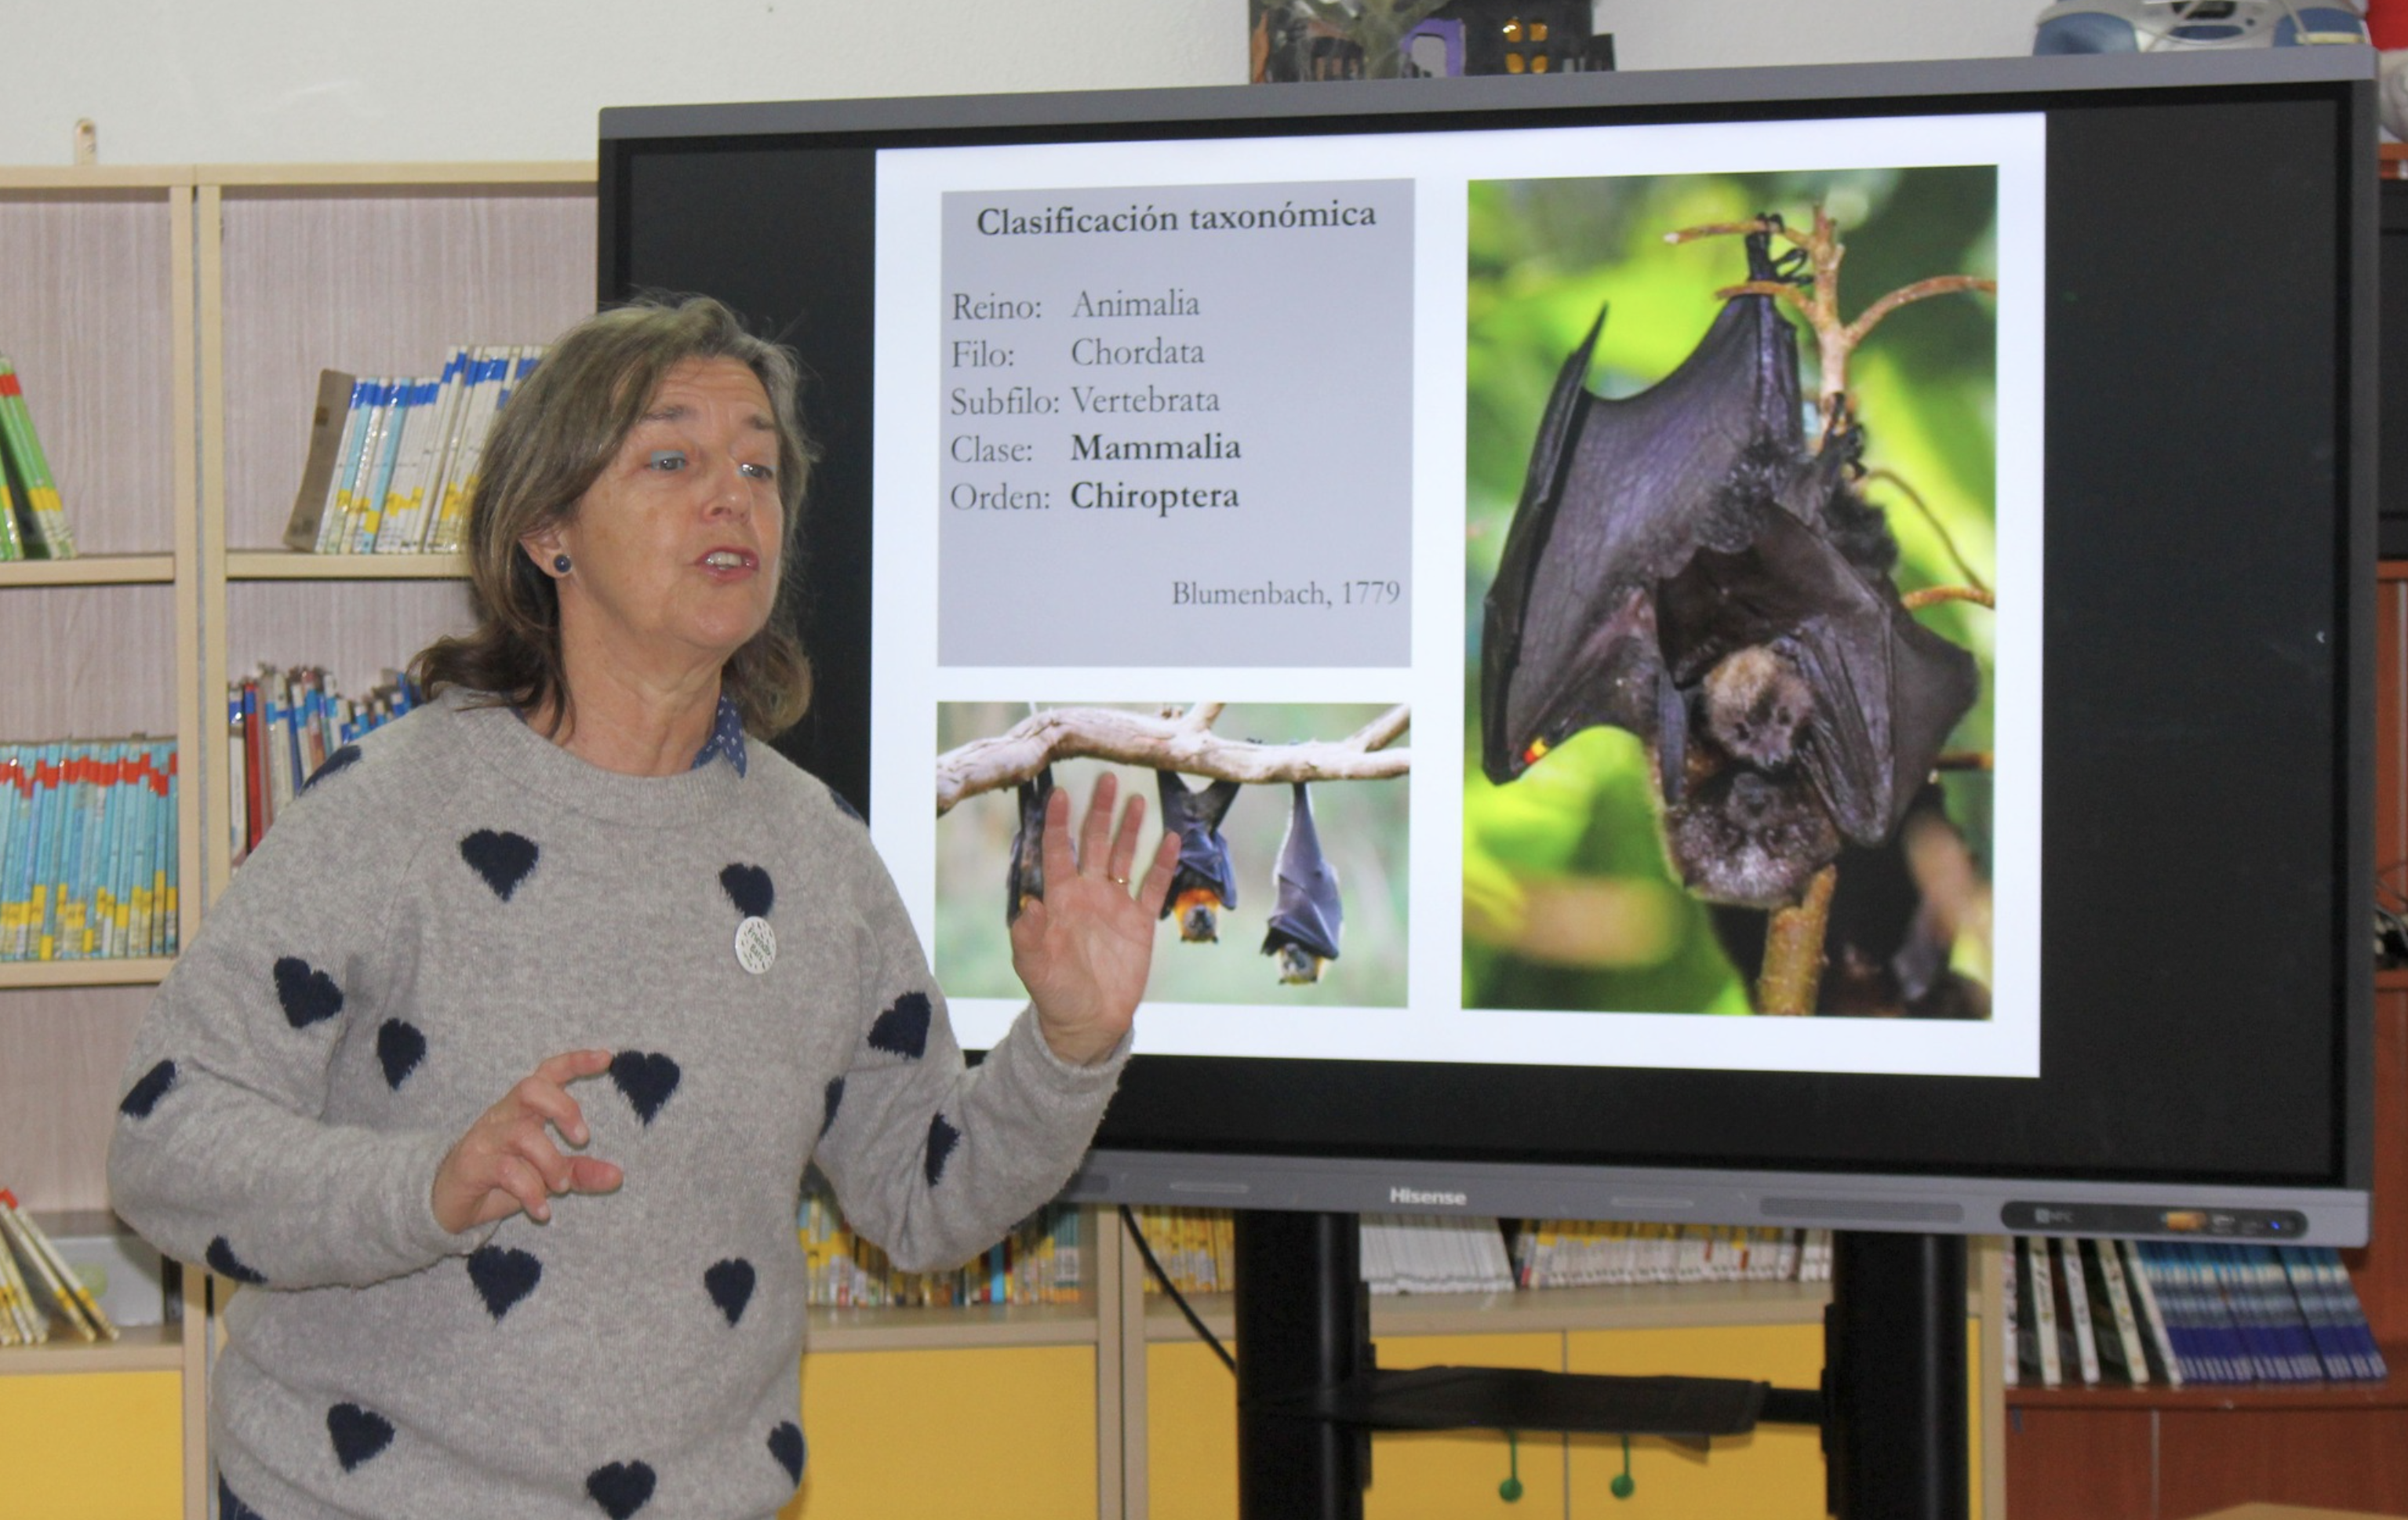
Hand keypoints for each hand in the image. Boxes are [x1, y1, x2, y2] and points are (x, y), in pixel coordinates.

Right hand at [431, 1049, 623, 1233]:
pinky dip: (531, 1192)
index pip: (546, 1074)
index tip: (606, 1058)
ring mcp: (484, 1138)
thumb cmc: (500, 1180)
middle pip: (530, 1089)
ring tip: (559, 1189)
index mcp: (522, 1110)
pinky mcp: (471, 1166)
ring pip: (523, 1135)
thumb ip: (579, 1172)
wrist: (446, 1206)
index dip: (574, 1062)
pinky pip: (507, 1171)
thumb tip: (618, 1176)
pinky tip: (541, 1211)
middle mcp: (502, 1116)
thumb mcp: (545, 1176)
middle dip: (564, 1108)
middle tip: (583, 1139)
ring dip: (551, 1163)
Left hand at [1009, 772, 1179, 1065]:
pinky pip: (1151, 886)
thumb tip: (1029, 904)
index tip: (1059, 794)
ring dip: (1129, 829)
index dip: (1058, 824)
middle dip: (1099, 812)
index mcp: (1059, 899)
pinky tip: (1169, 838)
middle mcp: (1087, 894)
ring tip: (1137, 799)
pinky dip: (1161, 863)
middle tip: (1106, 779)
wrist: (1088, 1021)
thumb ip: (1029, 936)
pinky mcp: (1138, 921)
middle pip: (1093, 843)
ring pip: (1123, 857)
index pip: (1057, 852)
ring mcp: (1114, 905)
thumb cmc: (1055, 993)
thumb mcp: (1033, 967)